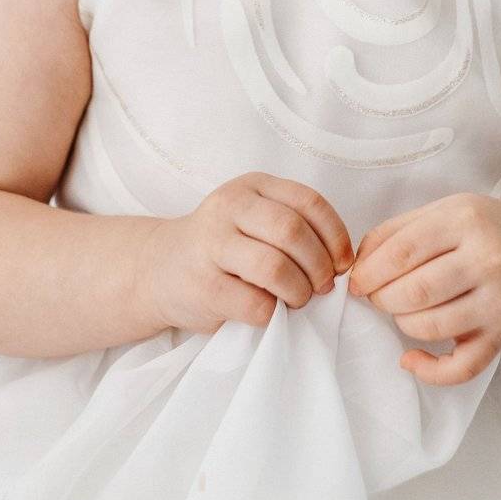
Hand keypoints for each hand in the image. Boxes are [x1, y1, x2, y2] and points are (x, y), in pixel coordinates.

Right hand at [145, 172, 354, 335]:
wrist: (157, 268)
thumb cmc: (221, 246)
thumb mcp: (253, 218)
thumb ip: (292, 226)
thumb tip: (341, 262)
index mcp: (252, 186)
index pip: (309, 202)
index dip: (335, 235)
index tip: (342, 263)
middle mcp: (229, 207)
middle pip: (293, 231)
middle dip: (319, 266)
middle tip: (322, 287)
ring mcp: (211, 244)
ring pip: (275, 267)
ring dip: (299, 291)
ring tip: (297, 300)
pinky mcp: (202, 285)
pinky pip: (254, 304)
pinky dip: (273, 313)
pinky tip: (269, 311)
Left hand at [347, 193, 500, 384]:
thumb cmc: (476, 230)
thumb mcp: (440, 212)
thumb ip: (394, 232)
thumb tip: (356, 267)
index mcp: (466, 220)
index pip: (403, 251)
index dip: (370, 272)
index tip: (356, 281)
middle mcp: (489, 259)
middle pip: (417, 291)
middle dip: (382, 299)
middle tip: (375, 296)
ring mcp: (500, 300)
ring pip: (433, 327)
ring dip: (401, 324)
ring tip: (399, 311)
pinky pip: (462, 367)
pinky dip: (428, 371)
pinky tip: (410, 358)